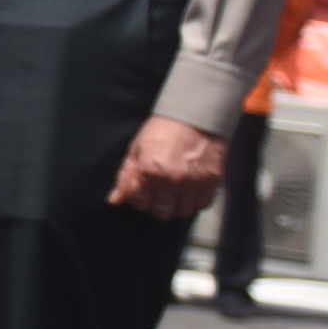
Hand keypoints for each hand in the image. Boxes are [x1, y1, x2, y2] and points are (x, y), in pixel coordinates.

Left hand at [107, 113, 230, 221]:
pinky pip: (203, 204)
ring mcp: (193, 181)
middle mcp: (171, 179)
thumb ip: (125, 177)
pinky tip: (191, 191)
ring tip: (176, 194)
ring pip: (183, 212)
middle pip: (161, 212)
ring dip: (178, 206)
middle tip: (159, 195)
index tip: (143, 194)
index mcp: (149, 171)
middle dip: (157, 206)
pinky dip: (197, 202)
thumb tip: (114, 201)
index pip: (139, 203)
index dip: (139, 200)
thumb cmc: (162, 130)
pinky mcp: (213, 180)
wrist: (195, 116)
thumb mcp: (136, 149)